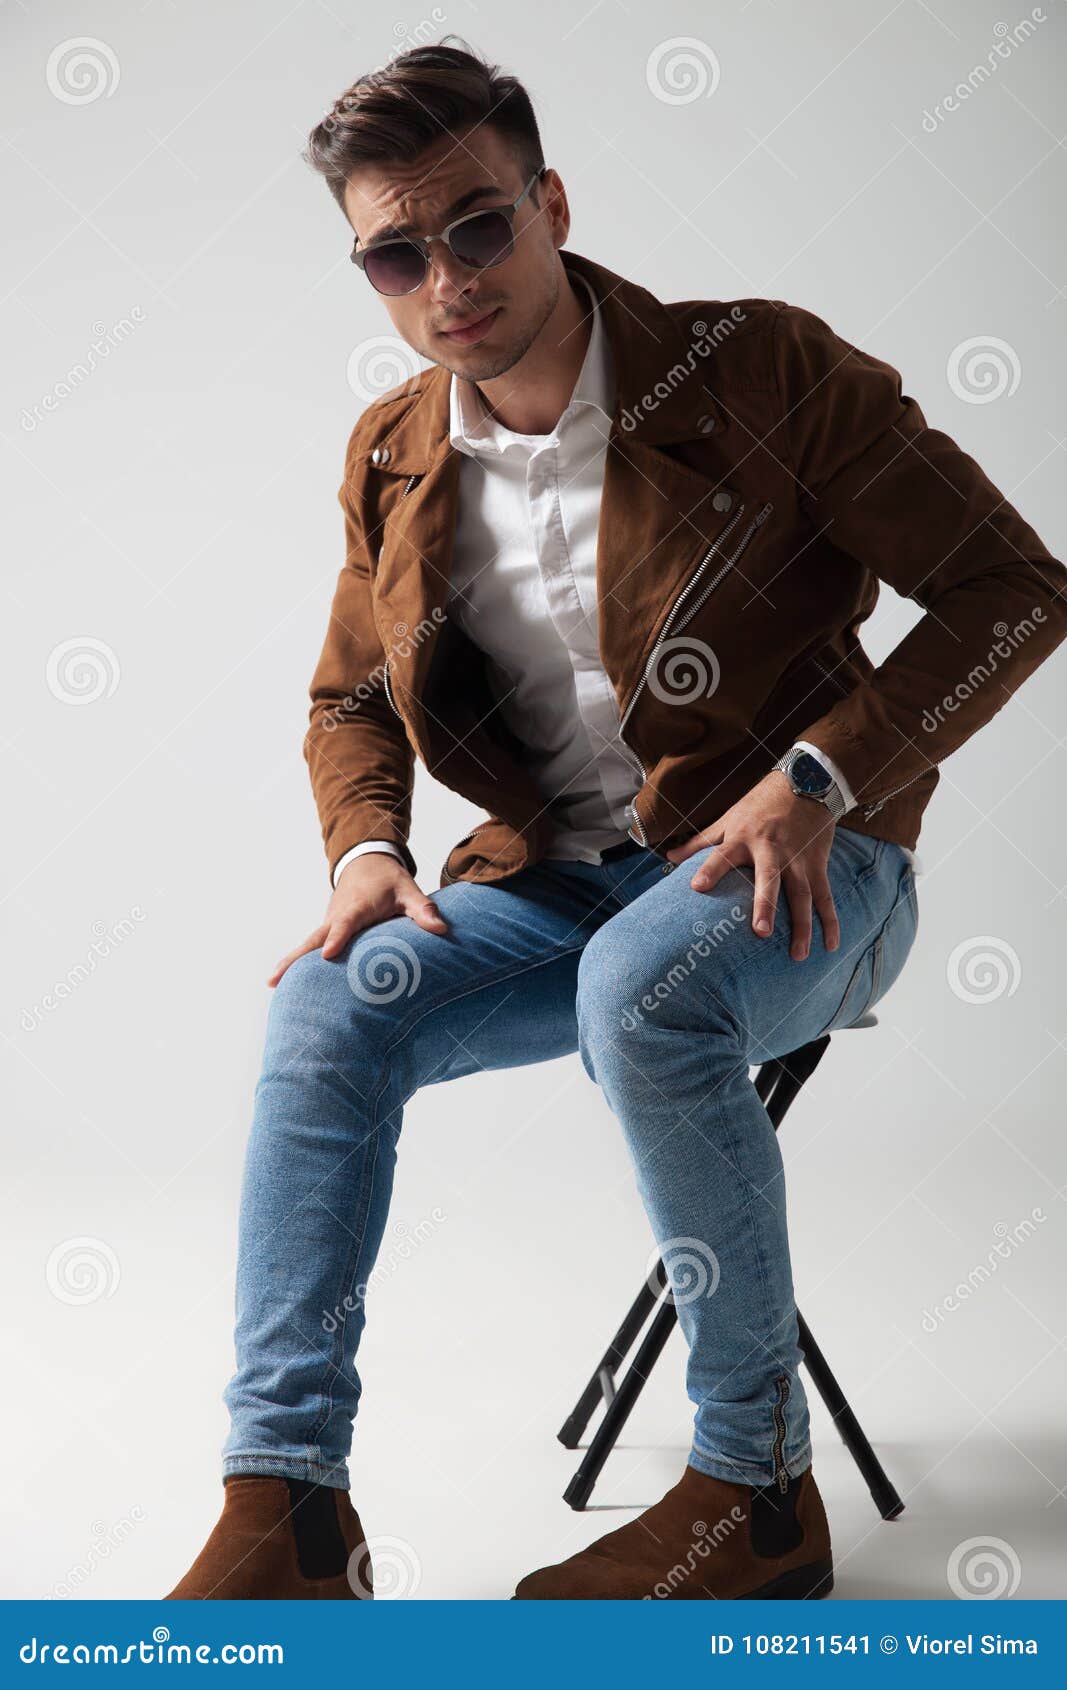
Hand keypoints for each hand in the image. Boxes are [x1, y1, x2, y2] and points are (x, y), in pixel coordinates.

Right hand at [267, 853, 448, 985]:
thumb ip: (424, 910)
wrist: (366, 861)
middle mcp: (337, 915)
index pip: (346, 923)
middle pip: (314, 938)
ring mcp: (328, 922)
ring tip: (272, 984)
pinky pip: (311, 947)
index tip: (328, 954)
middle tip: (276, 978)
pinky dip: (297, 962)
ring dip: (291, 962)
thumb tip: (441, 929)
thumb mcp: (409, 891)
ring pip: (308, 944)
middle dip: (296, 957)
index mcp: (358, 906)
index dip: (338, 938)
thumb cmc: (389, 881)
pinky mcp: (327, 929)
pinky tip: (285, 983)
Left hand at [664, 771, 839, 961]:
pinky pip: (825, 896)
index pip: (722, 855)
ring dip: (803, 926)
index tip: (697, 887)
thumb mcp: (729, 818)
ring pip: (802, 895)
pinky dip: (830, 921)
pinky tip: (830, 946)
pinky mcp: (817, 864)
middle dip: (766, 905)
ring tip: (798, 955)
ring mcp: (798, 859)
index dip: (710, 869)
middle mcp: (771, 850)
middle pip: (769, 880)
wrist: (805, 783)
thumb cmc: (760, 805)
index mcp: (743, 839)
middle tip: (761, 933)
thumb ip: (701, 842)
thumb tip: (669, 858)